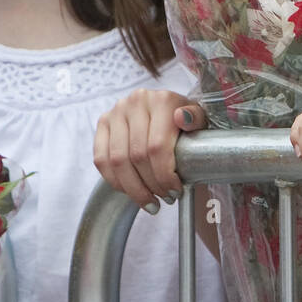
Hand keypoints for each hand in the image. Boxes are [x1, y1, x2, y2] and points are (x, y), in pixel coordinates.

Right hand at [94, 88, 203, 212]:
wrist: (168, 109)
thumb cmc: (186, 121)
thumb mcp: (200, 119)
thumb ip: (196, 119)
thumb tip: (183, 118)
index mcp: (162, 100)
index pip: (157, 146)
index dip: (164, 175)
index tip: (175, 191)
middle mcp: (136, 102)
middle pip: (137, 156)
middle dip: (152, 185)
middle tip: (165, 199)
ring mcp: (116, 111)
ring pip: (118, 161)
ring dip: (133, 188)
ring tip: (149, 201)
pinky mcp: (103, 122)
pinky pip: (101, 159)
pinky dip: (115, 181)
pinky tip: (130, 191)